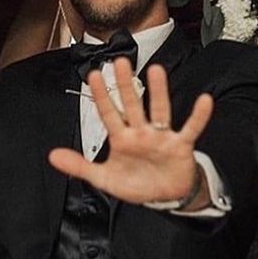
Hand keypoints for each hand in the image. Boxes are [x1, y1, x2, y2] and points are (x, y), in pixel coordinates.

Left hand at [49, 57, 213, 204]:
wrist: (164, 196)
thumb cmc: (135, 183)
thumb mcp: (104, 178)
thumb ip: (79, 166)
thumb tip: (52, 155)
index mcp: (122, 138)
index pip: (109, 113)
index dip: (101, 96)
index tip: (93, 75)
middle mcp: (141, 132)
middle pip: (132, 105)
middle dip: (125, 85)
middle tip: (120, 62)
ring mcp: (161, 137)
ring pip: (160, 110)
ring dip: (159, 92)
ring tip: (156, 70)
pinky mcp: (181, 146)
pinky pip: (191, 128)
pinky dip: (198, 116)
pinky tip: (205, 101)